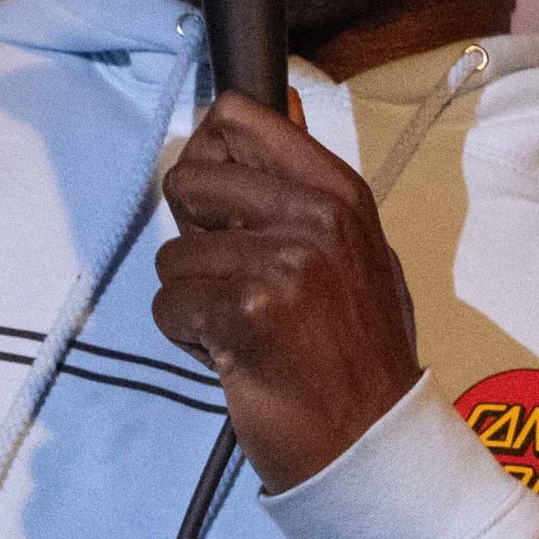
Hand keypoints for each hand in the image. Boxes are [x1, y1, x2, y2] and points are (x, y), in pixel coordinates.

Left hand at [151, 86, 421, 489]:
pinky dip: (188, 338)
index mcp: (338, 190)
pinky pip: (169, 305)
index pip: (240, 117)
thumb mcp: (352, 247)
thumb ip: (306, 182)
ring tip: (244, 327)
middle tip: (231, 278)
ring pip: (173, 255)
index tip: (220, 205)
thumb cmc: (354, 348)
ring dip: (194, 298)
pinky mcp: (246, 311)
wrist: (369, 437)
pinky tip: (234, 354)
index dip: (208, 159)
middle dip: (192, 236)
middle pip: (189, 180)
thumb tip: (277, 101)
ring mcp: (282, 261)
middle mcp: (313, 214)